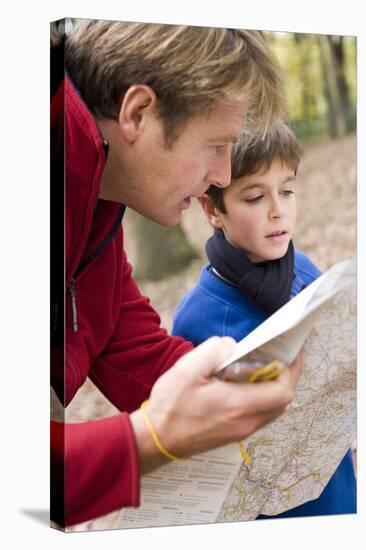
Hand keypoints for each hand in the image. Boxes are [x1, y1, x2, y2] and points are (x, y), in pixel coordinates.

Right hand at [130, 338, 302, 472]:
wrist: (156, 440)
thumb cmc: (170, 406)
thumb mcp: (188, 369)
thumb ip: (214, 350)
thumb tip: (233, 345)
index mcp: (239, 405)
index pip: (282, 391)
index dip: (292, 370)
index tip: (291, 352)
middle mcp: (245, 421)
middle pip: (282, 401)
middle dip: (287, 377)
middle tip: (282, 356)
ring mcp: (240, 431)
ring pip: (272, 410)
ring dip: (275, 388)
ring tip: (265, 367)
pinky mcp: (233, 434)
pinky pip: (259, 415)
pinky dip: (262, 398)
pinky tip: (246, 384)